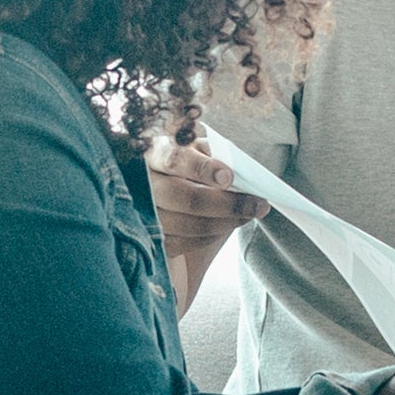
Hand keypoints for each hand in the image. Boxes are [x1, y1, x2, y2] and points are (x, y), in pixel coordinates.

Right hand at [147, 139, 269, 276]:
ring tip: (249, 214)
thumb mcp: (198, 154)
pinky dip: (207, 237)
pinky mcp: (144, 236)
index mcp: (154, 152)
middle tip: (257, 205)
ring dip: (223, 222)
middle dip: (225, 203)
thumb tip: (241, 172)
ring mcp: (138, 211)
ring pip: (182, 224)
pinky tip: (223, 226)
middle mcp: (140, 181)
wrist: (166, 195)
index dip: (201, 168)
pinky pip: (178, 243)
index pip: (174, 159)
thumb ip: (213, 156)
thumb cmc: (187, 169)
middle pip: (180, 196)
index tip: (229, 178)